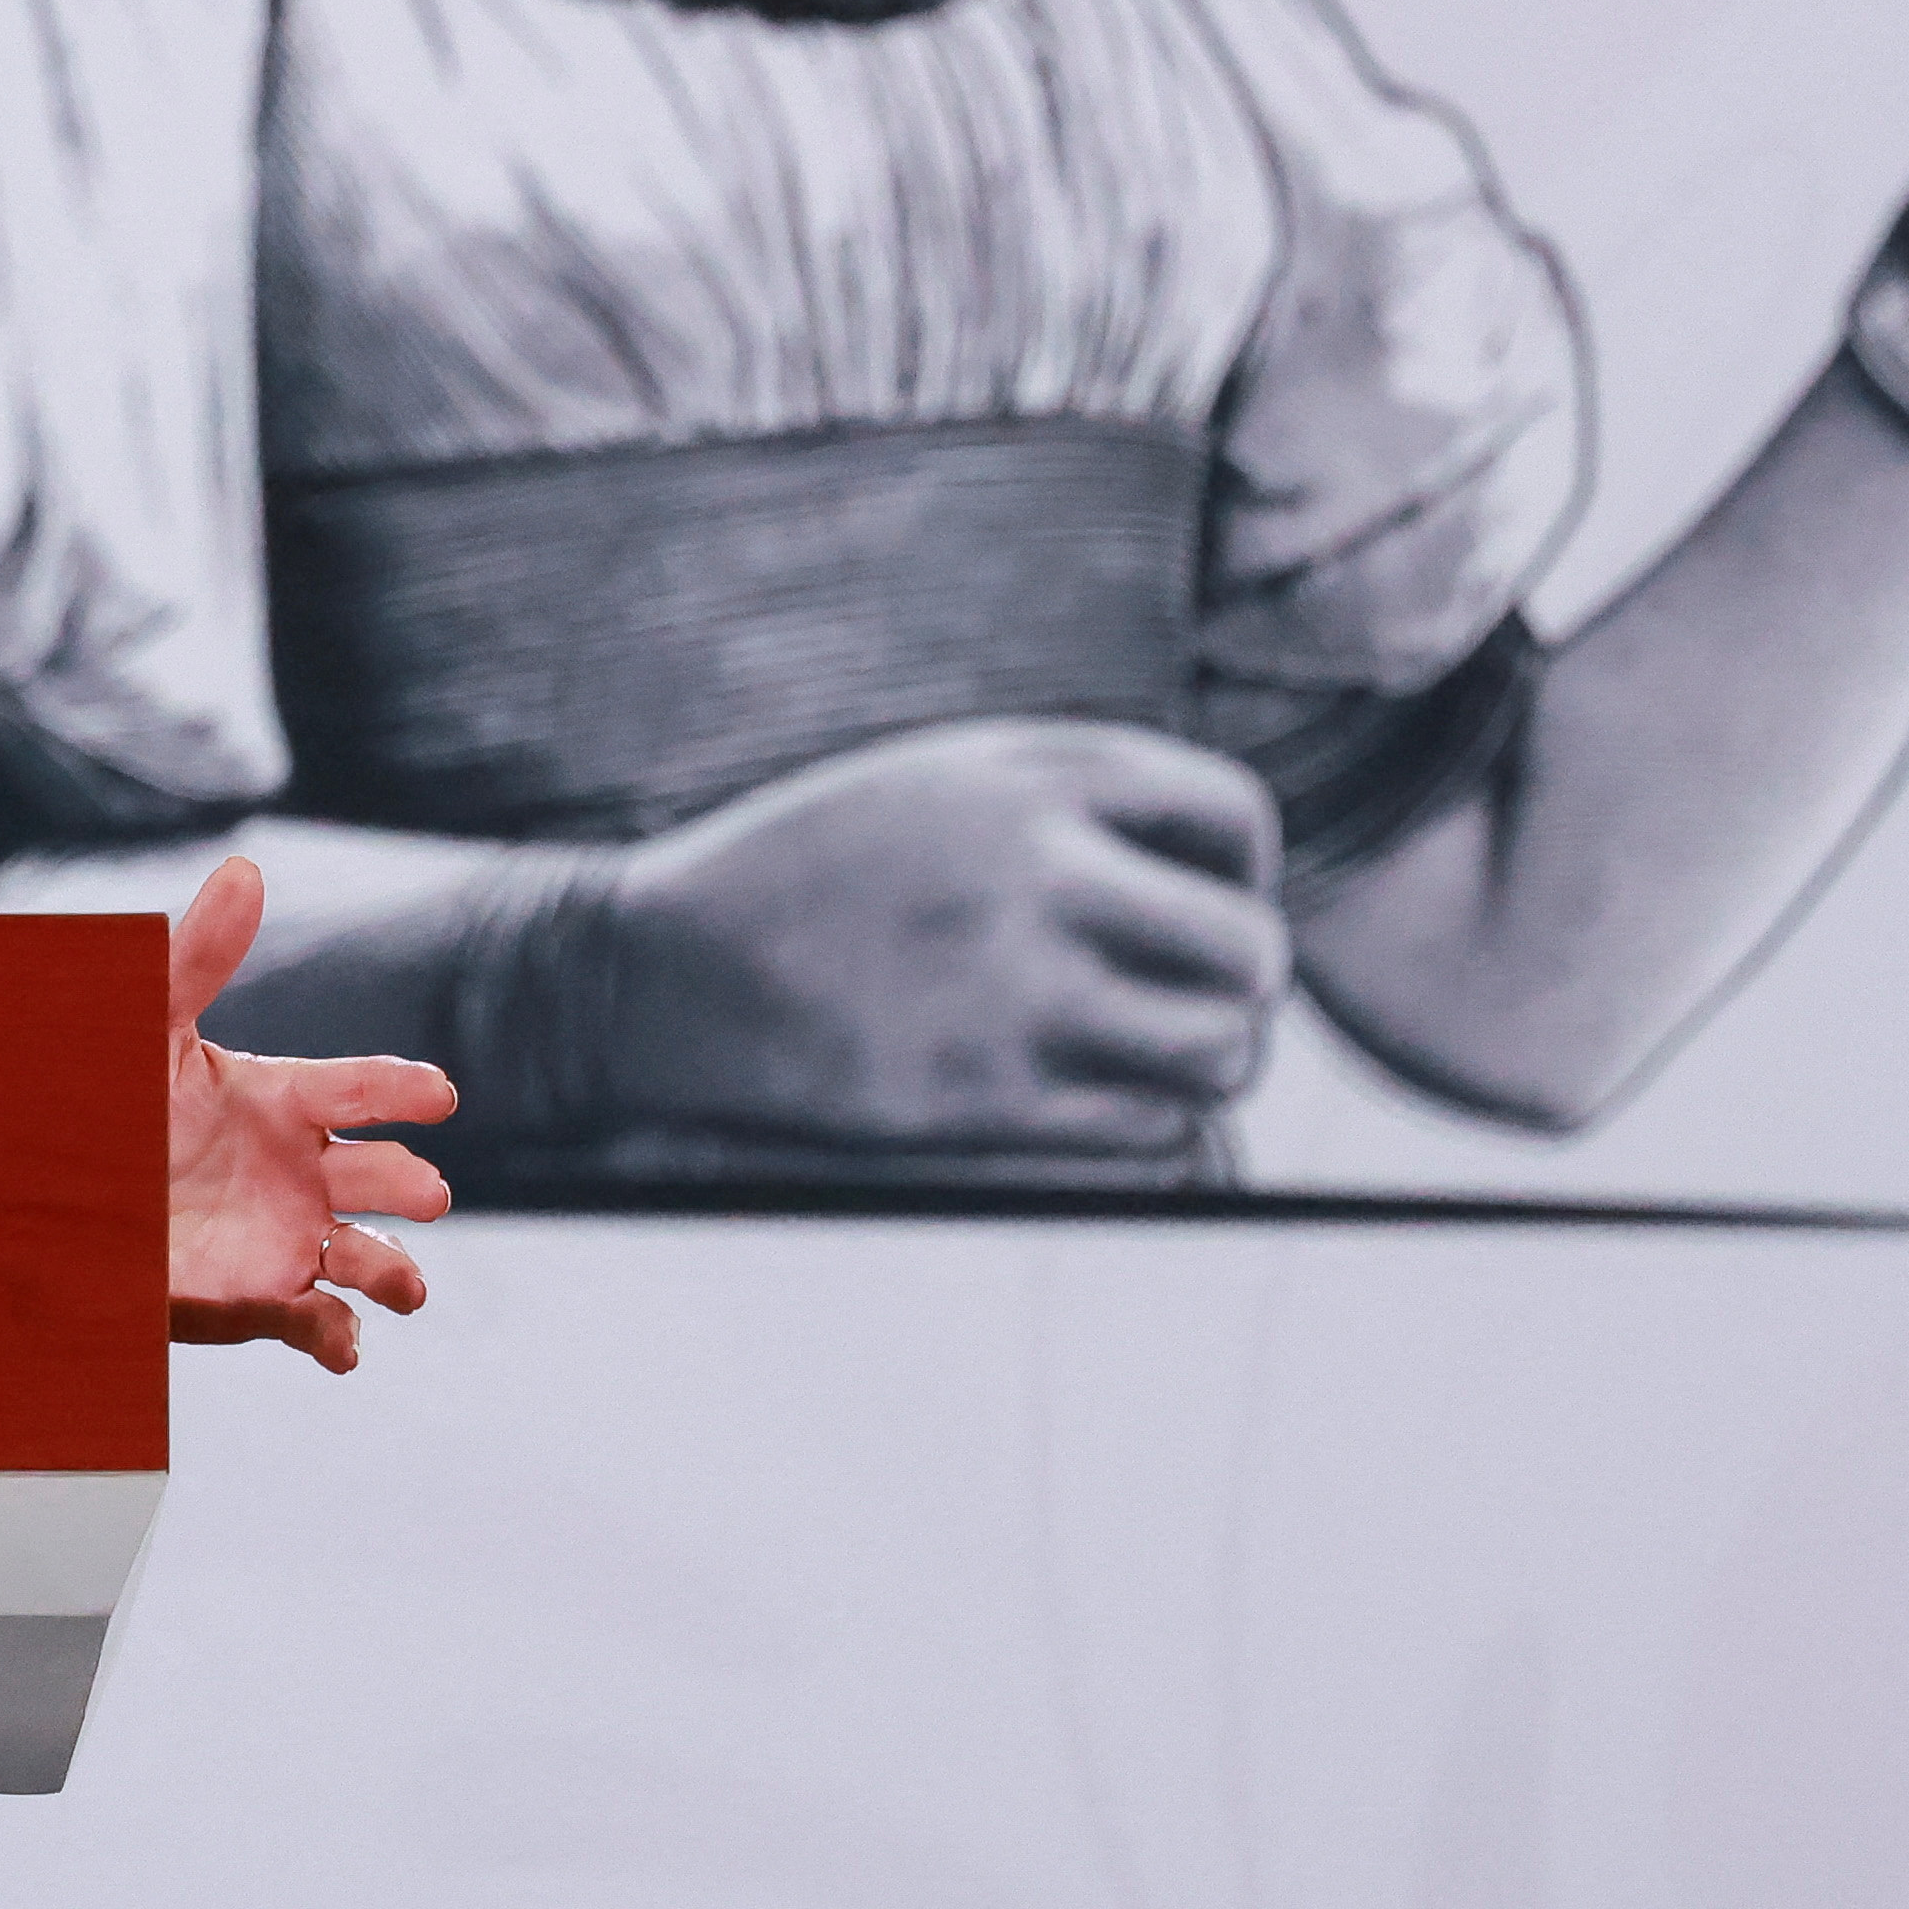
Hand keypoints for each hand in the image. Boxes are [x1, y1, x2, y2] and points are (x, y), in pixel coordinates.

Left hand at [162, 856, 455, 1370]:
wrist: (53, 1197)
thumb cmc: (115, 1103)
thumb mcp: (148, 1029)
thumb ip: (198, 957)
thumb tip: (246, 868)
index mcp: (284, 1100)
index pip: (361, 1087)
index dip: (403, 1089)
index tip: (440, 1093)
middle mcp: (300, 1171)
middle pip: (382, 1176)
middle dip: (412, 1186)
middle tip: (426, 1190)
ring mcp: (288, 1238)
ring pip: (368, 1257)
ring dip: (394, 1271)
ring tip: (404, 1284)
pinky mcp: (260, 1301)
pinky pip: (316, 1325)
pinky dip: (338, 1338)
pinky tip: (344, 1343)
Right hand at [582, 719, 1288, 1152]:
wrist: (654, 970)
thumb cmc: (805, 875)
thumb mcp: (931, 784)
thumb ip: (1069, 803)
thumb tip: (1229, 881)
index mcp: (1025, 776)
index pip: (1234, 816)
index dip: (1239, 872)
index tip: (1184, 905)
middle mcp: (1034, 872)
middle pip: (1253, 952)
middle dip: (1236, 987)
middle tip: (1179, 1001)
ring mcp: (1012, 990)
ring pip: (1223, 1052)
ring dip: (1201, 1064)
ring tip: (1142, 1058)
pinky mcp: (983, 1099)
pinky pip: (1153, 1132)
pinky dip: (1142, 1125)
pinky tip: (1077, 1099)